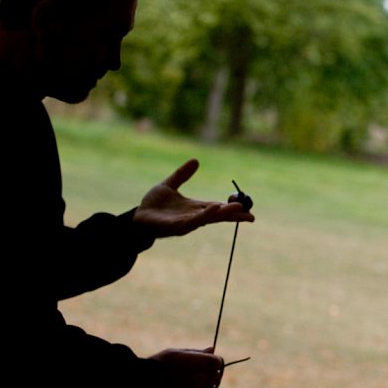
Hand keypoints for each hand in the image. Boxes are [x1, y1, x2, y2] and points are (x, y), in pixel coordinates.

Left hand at [134, 159, 253, 237]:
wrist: (137, 217)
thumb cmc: (153, 205)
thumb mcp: (169, 185)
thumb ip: (182, 174)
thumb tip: (196, 161)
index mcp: (195, 208)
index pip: (218, 208)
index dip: (232, 208)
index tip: (246, 207)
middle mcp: (194, 217)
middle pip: (218, 216)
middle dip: (233, 216)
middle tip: (250, 216)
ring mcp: (186, 223)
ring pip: (208, 219)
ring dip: (223, 214)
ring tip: (237, 209)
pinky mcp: (176, 227)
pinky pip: (193, 221)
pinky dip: (204, 216)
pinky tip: (214, 209)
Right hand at [147, 347, 224, 387]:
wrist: (142, 381)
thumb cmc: (159, 363)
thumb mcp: (177, 352)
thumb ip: (197, 352)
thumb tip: (212, 349)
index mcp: (201, 362)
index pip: (218, 362)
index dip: (214, 361)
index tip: (207, 362)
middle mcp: (201, 377)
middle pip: (216, 376)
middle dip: (211, 373)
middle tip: (198, 371)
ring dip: (205, 385)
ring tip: (191, 381)